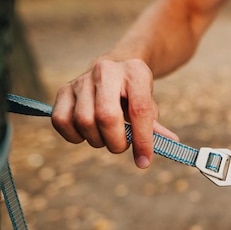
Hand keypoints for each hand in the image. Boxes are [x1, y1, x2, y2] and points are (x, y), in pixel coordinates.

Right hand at [51, 58, 178, 167]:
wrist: (114, 68)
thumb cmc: (134, 92)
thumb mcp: (149, 103)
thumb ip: (155, 126)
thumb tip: (169, 144)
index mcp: (135, 72)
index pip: (139, 110)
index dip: (142, 139)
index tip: (144, 161)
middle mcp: (106, 70)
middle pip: (106, 116)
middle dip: (116, 142)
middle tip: (121, 146)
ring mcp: (82, 79)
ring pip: (84, 121)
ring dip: (97, 141)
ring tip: (106, 138)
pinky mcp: (63, 89)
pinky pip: (61, 121)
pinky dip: (73, 137)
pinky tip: (86, 134)